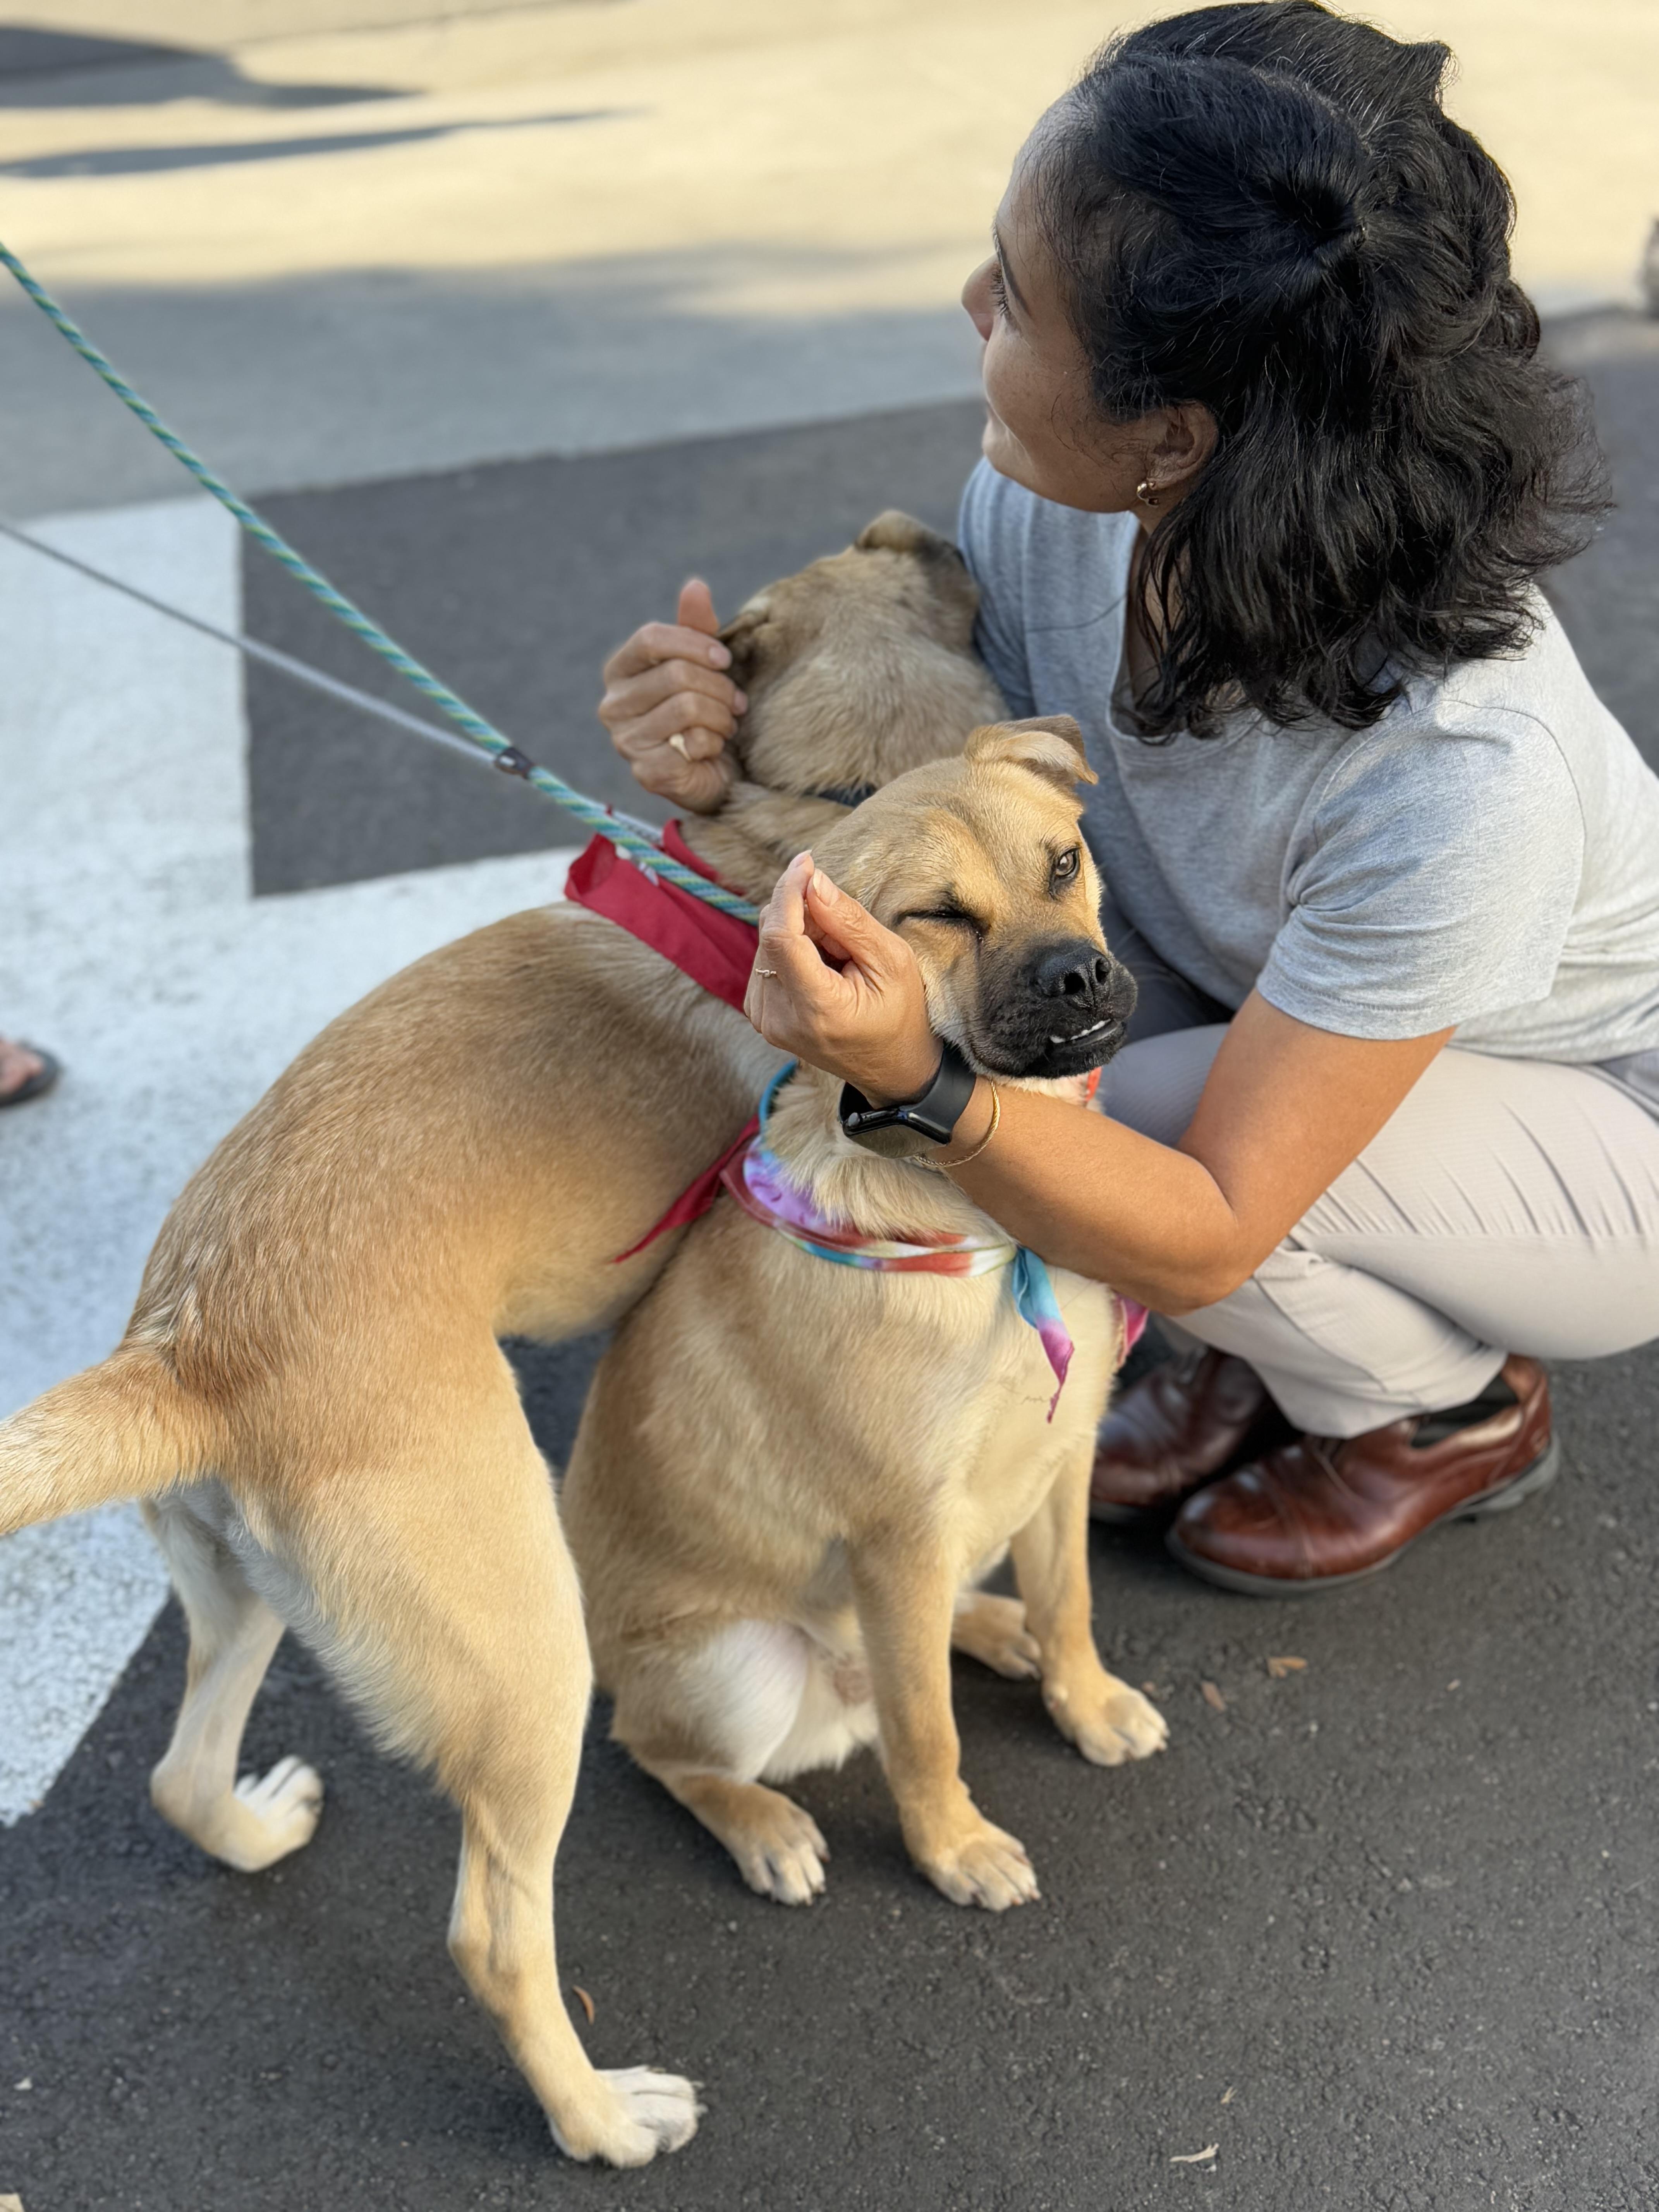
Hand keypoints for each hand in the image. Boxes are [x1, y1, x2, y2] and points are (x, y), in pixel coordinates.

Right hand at [598, 579, 748, 813]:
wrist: (713, 773)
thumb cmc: (704, 713)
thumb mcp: (701, 665)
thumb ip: (695, 628)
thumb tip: (696, 585)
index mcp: (619, 671)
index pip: (650, 638)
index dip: (695, 644)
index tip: (724, 659)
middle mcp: (613, 705)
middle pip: (676, 673)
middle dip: (718, 686)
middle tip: (735, 702)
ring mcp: (625, 741)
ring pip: (688, 706)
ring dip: (721, 715)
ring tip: (725, 724)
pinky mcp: (646, 771)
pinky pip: (693, 741)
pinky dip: (714, 743)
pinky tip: (712, 749)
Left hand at [744, 852, 939, 1103]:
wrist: (892, 1067)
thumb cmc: (901, 1014)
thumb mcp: (891, 961)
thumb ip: (849, 921)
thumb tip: (813, 881)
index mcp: (815, 1008)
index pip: (781, 935)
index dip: (790, 891)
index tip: (808, 862)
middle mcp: (778, 1018)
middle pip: (771, 934)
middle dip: (804, 913)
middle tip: (845, 931)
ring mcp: (765, 1019)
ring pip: (766, 942)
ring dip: (800, 932)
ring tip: (839, 957)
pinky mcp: (760, 1014)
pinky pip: (765, 959)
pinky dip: (792, 949)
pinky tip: (822, 966)